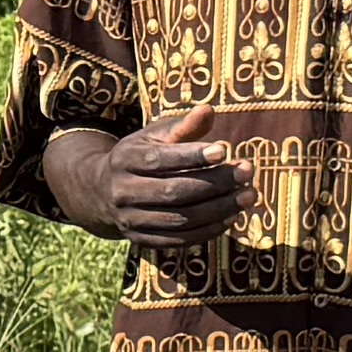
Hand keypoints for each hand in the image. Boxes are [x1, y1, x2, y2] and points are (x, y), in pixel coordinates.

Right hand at [89, 108, 254, 252]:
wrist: (103, 191)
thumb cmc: (141, 155)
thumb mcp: (155, 136)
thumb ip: (183, 126)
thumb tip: (208, 110)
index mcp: (125, 159)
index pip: (159, 159)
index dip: (191, 156)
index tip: (223, 150)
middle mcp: (123, 191)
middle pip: (173, 191)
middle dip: (215, 183)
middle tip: (247, 172)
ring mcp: (130, 219)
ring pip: (179, 219)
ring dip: (218, 209)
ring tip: (248, 196)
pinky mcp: (141, 240)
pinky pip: (178, 240)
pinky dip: (208, 231)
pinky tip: (231, 217)